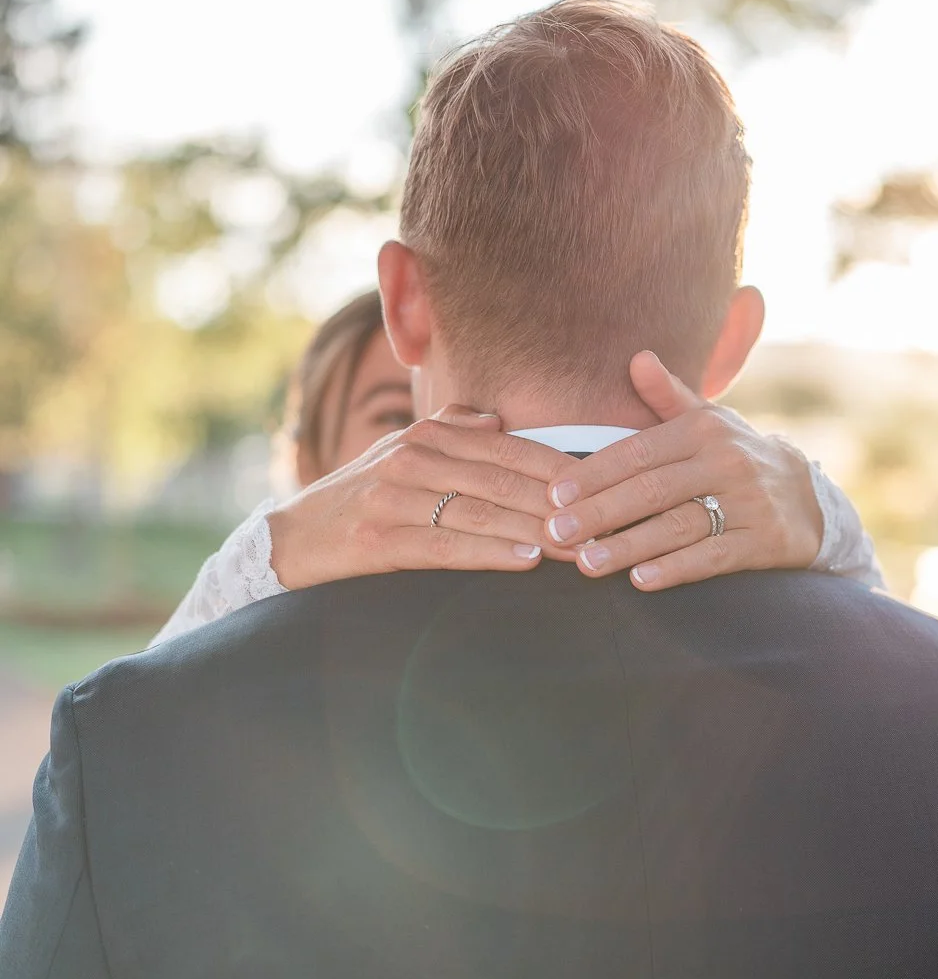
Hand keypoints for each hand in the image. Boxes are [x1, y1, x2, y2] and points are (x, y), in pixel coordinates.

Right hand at [267, 411, 574, 588]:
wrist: (292, 539)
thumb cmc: (359, 498)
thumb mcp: (400, 454)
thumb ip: (449, 430)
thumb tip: (497, 419)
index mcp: (426, 435)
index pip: (507, 446)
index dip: (557, 467)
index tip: (601, 486)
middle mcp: (412, 458)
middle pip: (502, 478)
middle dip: (558, 503)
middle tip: (604, 524)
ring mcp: (394, 498)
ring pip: (482, 511)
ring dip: (537, 531)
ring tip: (580, 546)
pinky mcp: (380, 540)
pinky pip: (448, 545)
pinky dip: (491, 552)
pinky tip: (526, 560)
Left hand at [543, 352, 824, 589]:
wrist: (808, 499)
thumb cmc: (737, 458)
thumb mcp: (708, 422)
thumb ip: (667, 395)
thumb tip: (637, 359)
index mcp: (704, 429)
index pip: (637, 452)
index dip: (593, 474)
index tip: (555, 495)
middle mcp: (727, 461)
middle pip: (651, 490)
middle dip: (598, 512)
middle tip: (557, 532)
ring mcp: (748, 502)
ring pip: (677, 526)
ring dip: (628, 546)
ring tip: (586, 562)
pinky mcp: (763, 541)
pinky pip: (713, 556)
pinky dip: (676, 568)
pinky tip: (640, 580)